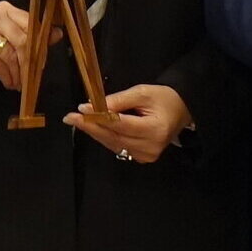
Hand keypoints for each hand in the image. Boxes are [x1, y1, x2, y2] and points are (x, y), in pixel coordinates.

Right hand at [0, 0, 37, 92]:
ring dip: (18, 73)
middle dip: (30, 63)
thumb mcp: (11, 40)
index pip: (30, 24)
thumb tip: (57, 33)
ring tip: (19, 83)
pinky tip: (9, 82)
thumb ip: (33, 36)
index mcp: (5, 10)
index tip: (42, 62)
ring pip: (10, 55)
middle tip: (32, 76)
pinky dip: (7, 77)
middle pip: (22, 40)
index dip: (39, 45)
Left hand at [71, 84, 189, 163]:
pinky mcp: (142, 158)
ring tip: (78, 120)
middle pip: (113, 137)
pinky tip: (94, 128)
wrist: (181, 110)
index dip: (99, 117)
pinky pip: (118, 147)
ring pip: (113, 144)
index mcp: (154, 129)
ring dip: (95, 132)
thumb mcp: (142, 92)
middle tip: (70, 117)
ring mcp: (146, 156)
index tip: (80, 110)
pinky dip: (105, 137)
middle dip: (90, 126)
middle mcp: (150, 147)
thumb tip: (93, 106)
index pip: (120, 124)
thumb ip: (119, 100)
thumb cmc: (163, 98)